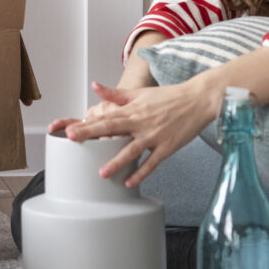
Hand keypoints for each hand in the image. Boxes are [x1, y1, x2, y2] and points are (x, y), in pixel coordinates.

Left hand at [58, 78, 224, 186]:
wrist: (198, 99)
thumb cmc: (170, 97)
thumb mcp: (140, 93)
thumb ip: (116, 93)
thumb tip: (95, 86)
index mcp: (133, 109)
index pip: (105, 117)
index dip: (87, 124)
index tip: (69, 131)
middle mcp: (141, 122)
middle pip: (112, 129)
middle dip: (91, 134)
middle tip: (72, 140)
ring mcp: (154, 135)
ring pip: (132, 150)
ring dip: (117, 161)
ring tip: (102, 173)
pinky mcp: (167, 147)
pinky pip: (152, 163)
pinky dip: (141, 173)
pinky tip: (128, 182)